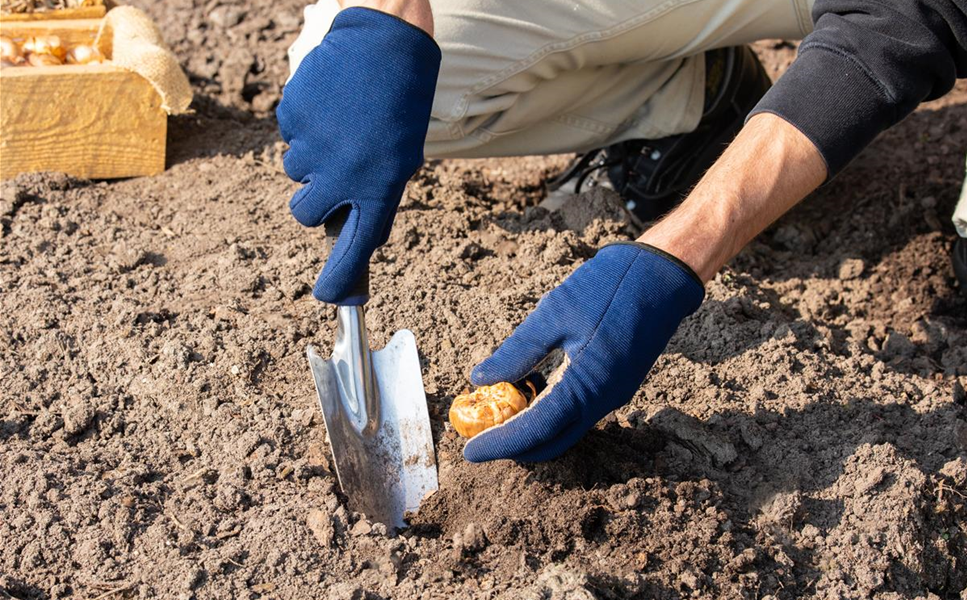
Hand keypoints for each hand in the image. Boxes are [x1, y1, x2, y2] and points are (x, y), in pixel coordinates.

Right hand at [277, 7, 440, 303]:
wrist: (385, 42)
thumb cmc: (400, 104)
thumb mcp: (402, 156)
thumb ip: (377, 196)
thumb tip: (355, 232)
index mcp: (380, 186)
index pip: (356, 246)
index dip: (340, 277)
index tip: (331, 299)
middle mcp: (344, 173)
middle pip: (306, 215)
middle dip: (315, 201)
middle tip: (332, 176)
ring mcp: (314, 145)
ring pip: (296, 174)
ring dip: (312, 160)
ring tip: (340, 128)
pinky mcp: (293, 117)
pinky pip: (289, 138)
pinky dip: (305, 129)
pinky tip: (329, 107)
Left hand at [464, 243, 704, 461]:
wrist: (662, 276)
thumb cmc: (607, 287)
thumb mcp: (553, 314)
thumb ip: (518, 350)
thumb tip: (481, 378)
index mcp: (587, 386)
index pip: (536, 430)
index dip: (501, 444)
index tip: (470, 452)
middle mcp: (604, 400)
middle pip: (553, 441)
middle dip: (516, 447)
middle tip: (482, 439)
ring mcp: (615, 394)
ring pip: (567, 428)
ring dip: (534, 428)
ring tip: (501, 410)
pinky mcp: (619, 384)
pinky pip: (581, 411)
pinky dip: (553, 411)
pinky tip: (533, 386)